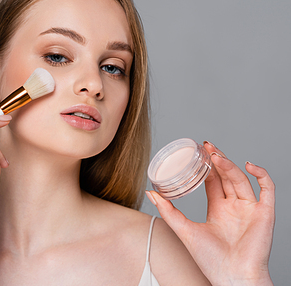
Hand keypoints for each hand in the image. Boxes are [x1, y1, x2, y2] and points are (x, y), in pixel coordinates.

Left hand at [147, 141, 274, 285]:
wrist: (231, 277)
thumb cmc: (210, 259)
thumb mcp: (185, 230)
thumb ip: (168, 211)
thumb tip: (150, 192)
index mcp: (218, 209)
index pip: (213, 181)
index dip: (207, 166)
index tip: (198, 151)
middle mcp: (234, 207)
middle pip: (227, 176)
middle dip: (217, 160)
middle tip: (206, 145)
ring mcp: (250, 209)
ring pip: (241, 179)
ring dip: (230, 165)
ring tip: (215, 155)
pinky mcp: (265, 213)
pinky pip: (268, 189)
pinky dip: (261, 175)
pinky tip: (248, 165)